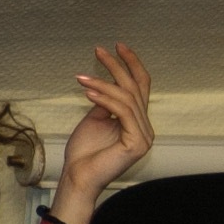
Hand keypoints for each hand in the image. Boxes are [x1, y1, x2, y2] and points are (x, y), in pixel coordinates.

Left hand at [49, 43, 154, 223]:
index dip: (131, 65)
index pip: (140, 87)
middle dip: (117, 67)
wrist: (78, 177)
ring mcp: (144, 135)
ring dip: (102, 84)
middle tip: (99, 50)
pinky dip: (105, 99)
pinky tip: (88, 92)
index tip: (116, 46)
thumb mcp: (95, 120)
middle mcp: (145, 127)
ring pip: (127, 98)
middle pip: (135, 88)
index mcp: (137, 121)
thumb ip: (105, 103)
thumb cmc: (84, 152)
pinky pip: (123, 112)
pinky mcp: (137, 143)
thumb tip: (105, 86)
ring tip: (81, 78)